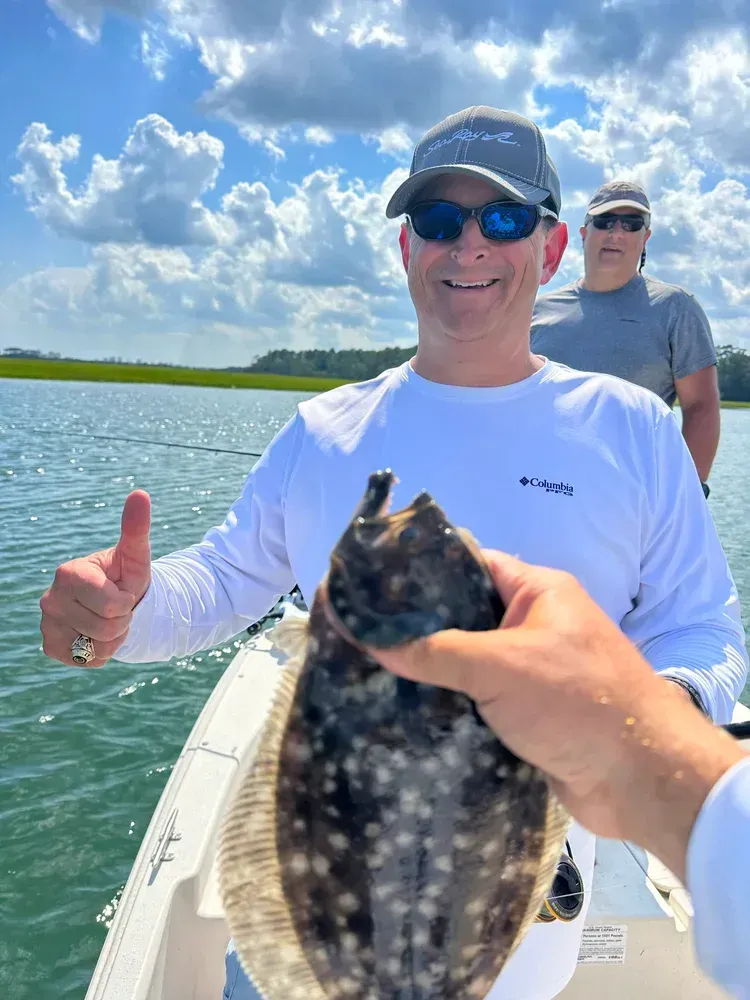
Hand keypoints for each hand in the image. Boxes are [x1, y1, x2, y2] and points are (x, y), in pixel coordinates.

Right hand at [39, 490, 151, 666]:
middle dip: (122, 621)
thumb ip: (136, 527)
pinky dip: (102, 653)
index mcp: (69, 573)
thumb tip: (141, 493)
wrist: (114, 601)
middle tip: (116, 607)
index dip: (126, 602)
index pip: (112, 605)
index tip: (120, 590)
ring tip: (108, 619)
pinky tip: (96, 634)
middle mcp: (49, 599)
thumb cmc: (124, 575)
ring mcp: (47, 624)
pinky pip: (89, 661)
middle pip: (107, 628)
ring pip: (98, 647)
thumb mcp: (135, 554)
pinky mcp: (51, 647)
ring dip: (114, 638)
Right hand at [366, 550, 744, 877]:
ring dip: (430, 672)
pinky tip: (404, 711)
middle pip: (464, 616)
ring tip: (369, 671)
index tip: (370, 584)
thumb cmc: (577, 701)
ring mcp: (533, 672)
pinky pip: (479, 701)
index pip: (469, 564)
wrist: (642, 779)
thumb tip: (369, 640)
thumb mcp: (500, 666)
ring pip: (469, 663)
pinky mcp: (530, 715)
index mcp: (538, 591)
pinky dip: (449, 706)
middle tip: (360, 633)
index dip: (421, 572)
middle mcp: (535, 625)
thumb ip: (435, 652)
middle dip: (417, 627)